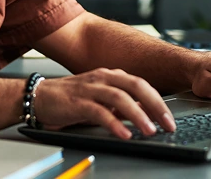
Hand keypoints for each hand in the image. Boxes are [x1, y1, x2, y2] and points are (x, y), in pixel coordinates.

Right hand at [33, 68, 174, 138]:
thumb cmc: (71, 98)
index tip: (170, 119)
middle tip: (167, 124)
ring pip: (120, 97)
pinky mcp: (77, 102)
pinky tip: (123, 134)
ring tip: (149, 131)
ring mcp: (90, 88)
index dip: (159, 101)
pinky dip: (114, 123)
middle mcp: (103, 78)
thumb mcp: (101, 99)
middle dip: (155, 105)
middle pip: (136, 86)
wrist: (40, 96)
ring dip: (138, 115)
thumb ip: (121, 104)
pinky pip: (99, 112)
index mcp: (111, 76)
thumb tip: (145, 113)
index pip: (142, 85)